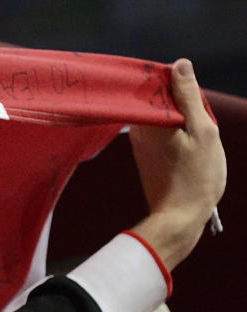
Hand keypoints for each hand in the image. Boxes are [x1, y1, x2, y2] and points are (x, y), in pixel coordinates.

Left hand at [129, 59, 226, 269]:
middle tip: (199, 126)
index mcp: (147, 119)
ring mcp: (139, 142)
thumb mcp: (202, 130)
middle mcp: (137, 128)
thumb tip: (180, 65)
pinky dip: (177, 133)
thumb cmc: (196, 176)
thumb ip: (189, 96)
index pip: (156, 81)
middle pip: (161, 99)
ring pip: (164, 115)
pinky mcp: (145, 153)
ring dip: (183, 120)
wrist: (179, 216)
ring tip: (195, 142)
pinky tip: (188, 150)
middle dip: (184, 104)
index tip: (194, 99)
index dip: (180, 84)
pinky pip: (162, 131)